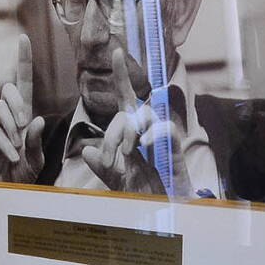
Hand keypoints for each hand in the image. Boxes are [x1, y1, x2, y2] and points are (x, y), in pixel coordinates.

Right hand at [0, 35, 45, 184]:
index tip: (24, 38)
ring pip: (0, 110)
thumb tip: (37, 119)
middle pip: (9, 90)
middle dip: (17, 103)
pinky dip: (7, 146)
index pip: (23, 81)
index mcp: (24, 112)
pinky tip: (13, 157)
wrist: (9, 187)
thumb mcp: (38, 157)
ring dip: (12, 129)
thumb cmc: (26, 170)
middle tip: (24, 122)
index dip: (23, 59)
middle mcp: (8, 113)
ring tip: (19, 148)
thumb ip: (37, 140)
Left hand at [80, 64, 183, 195]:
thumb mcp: (115, 181)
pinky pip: (165, 128)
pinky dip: (152, 135)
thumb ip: (101, 167)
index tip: (117, 52)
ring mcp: (161, 139)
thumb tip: (88, 151)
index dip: (122, 77)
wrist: (165, 212)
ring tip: (128, 155)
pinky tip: (146, 147)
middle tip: (111, 158)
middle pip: (128, 111)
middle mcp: (146, 132)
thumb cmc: (143, 194)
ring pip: (145, 116)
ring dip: (131, 133)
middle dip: (114, 133)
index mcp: (131, 135)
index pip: (125, 101)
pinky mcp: (175, 148)